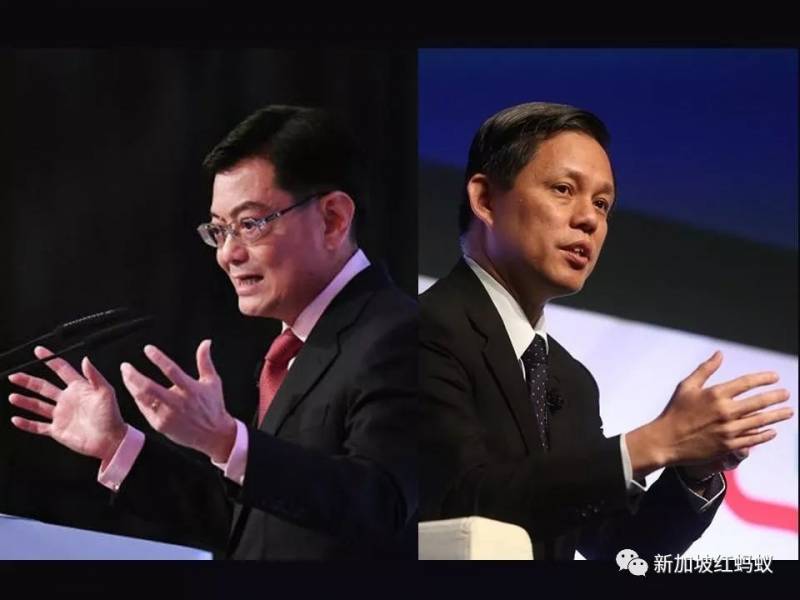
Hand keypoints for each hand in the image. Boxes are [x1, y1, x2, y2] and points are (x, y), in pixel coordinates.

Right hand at [7, 346, 126, 462]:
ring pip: (37, 405)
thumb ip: (94, 376)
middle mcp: (67, 400)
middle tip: (14, 376)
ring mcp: (61, 415)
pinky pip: (38, 426)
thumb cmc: (112, 415)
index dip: (50, 359)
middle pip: (43, 387)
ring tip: (13, 396)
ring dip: (24, 401)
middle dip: (28, 381)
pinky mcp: (57, 430)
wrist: (110, 439)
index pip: (61, 369)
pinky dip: (26, 423)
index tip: (39, 351)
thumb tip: (86, 359)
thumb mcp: (106, 392)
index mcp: (79, 388)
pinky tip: (16, 419)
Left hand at [119, 339, 235, 461]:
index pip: (171, 370)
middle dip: (134, 375)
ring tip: (126, 376)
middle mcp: (178, 402)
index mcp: (191, 389)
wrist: (213, 435)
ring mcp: (168, 415)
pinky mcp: (161, 425)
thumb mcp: (212, 382)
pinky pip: (145, 409)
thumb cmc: (213, 406)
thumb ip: (205, 361)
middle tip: (125, 366)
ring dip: (131, 386)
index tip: (147, 348)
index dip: (158, 358)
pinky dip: (138, 399)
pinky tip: (135, 391)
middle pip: (149, 387)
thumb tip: (206, 342)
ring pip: (143, 398)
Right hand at [628, 351, 792, 476]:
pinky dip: (765, 434)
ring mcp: (728, 430)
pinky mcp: (728, 445)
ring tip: (788, 411)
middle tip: (786, 394)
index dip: (763, 379)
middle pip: (759, 402)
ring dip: (777, 416)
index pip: (746, 383)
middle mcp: (725, 411)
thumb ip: (705, 369)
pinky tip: (772, 431)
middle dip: (776, 397)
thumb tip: (720, 354)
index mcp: (715, 394)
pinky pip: (753, 439)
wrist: (666, 440)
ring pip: (760, 421)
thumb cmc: (675, 411)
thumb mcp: (686, 386)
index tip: (775, 377)